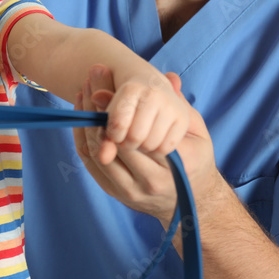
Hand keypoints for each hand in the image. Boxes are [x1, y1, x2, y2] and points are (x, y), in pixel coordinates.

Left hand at [74, 66, 216, 223]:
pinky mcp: (116, 194)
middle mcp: (152, 182)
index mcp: (177, 164)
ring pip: (99, 154)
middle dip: (98, 110)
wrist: (191, 201)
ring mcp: (132, 191)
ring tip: (83, 94)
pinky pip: (91, 164)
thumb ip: (181, 103)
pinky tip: (81, 115)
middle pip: (115, 143)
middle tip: (89, 82)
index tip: (104, 84)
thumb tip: (169, 76)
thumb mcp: (197, 130)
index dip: (117, 108)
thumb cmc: (196, 158)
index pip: (140, 133)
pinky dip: (82, 137)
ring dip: (87, 122)